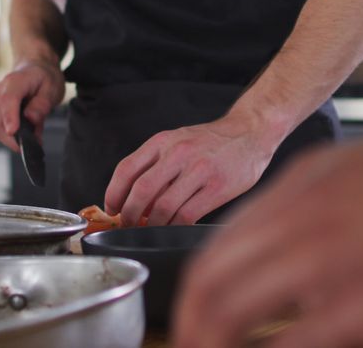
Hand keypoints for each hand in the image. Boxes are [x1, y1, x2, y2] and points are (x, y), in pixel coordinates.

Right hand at [0, 60, 64, 152]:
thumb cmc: (42, 79)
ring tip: (33, 130)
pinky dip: (10, 135)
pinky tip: (24, 128)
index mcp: (14, 82)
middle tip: (37, 140)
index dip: (9, 118)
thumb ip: (42, 104)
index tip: (13, 132)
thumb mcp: (52, 88)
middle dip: (16, 138)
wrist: (32, 70)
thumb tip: (31, 118)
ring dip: (14, 137)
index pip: (7, 100)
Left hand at [104, 114, 280, 226]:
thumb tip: (132, 199)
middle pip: (141, 191)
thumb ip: (156, 164)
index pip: (127, 169)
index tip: (112, 209)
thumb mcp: (178, 141)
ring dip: (152, 224)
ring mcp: (199, 170)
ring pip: (163, 207)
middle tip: (129, 225)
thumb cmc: (212, 142)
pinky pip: (186, 215)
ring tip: (151, 229)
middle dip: (130, 215)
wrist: (250, 132)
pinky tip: (174, 227)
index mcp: (163, 141)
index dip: (114, 194)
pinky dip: (175, 226)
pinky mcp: (217, 187)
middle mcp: (178, 153)